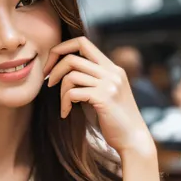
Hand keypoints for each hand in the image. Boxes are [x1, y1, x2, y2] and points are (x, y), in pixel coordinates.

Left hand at [44, 36, 153, 155]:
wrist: (132, 139)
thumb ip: (90, 79)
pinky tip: (66, 113)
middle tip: (48, 84)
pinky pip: (73, 93)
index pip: (82, 42)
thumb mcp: (104, 92)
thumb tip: (62, 70)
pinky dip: (64, 103)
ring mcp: (109, 84)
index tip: (50, 65)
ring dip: (60, 92)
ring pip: (71, 76)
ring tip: (64, 105)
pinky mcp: (104, 98)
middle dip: (54, 70)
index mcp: (111, 67)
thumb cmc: (113, 118)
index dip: (61, 48)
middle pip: (72, 58)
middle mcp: (112, 72)